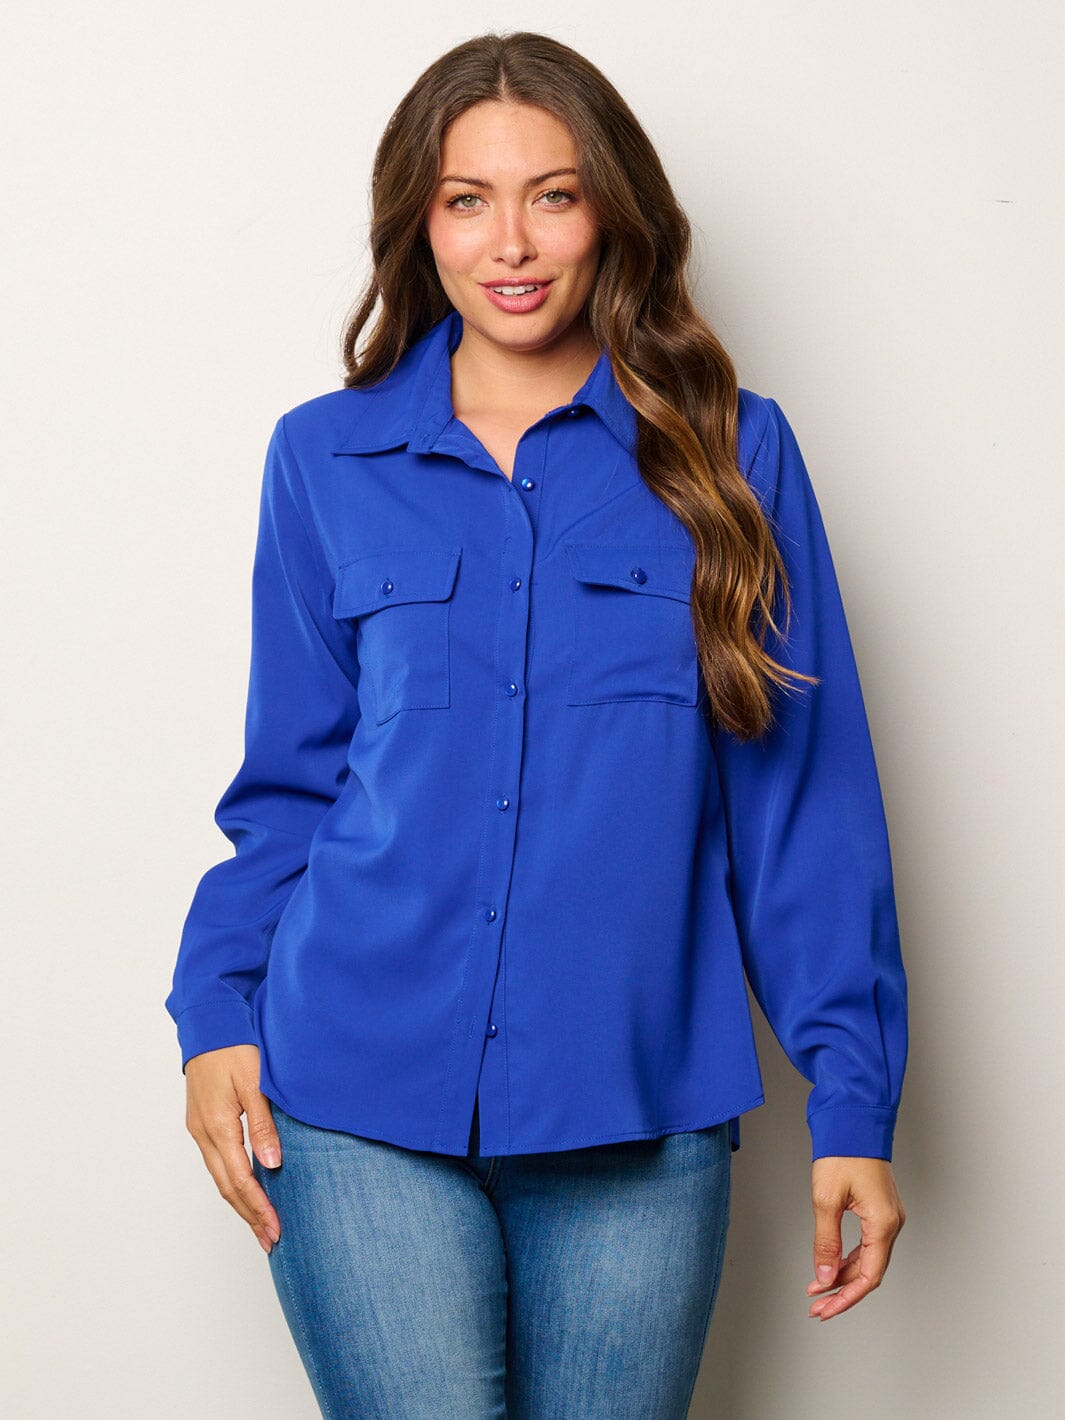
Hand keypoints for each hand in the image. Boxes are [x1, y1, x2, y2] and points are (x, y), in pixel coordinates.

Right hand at [184, 1044, 283, 1254]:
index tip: (276, 1229)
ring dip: (242, 1203)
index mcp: (217, 1126)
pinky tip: (248, 1191)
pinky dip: (234, 1183)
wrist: (208, 1024)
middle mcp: (203, 1133)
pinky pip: (219, 1162)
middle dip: (249, 1215)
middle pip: (227, 1186)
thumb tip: (271, 1165)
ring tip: (261, 1225)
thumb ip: (264, 1124)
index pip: (239, 1179)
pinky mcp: (203, 1122)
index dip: (258, 1207)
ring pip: (221, 1177)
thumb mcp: (254, 1082)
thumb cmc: (233, 1047)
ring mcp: (200, 1129)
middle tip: (271, 1241)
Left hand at [806, 1156, 905, 1319]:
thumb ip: (826, 1242)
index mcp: (883, 1223)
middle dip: (842, 1292)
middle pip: (869, 1272)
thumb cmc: (842, 1152)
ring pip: (868, 1260)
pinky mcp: (880, 1210)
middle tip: (816, 1307)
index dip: (846, 1298)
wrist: (853, 1120)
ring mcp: (888, 1217)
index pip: (868, 1276)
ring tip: (817, 1291)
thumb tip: (825, 1277)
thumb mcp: (826, 1199)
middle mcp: (891, 1223)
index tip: (824, 1310)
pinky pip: (867, 1245)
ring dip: (843, 1277)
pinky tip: (831, 1268)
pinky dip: (848, 1259)